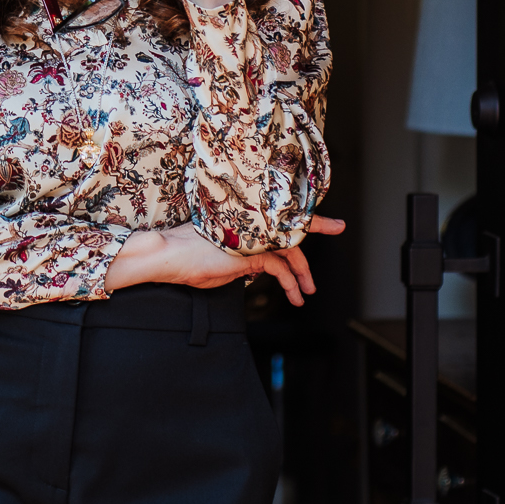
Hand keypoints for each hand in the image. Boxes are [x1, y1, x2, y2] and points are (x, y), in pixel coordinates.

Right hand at [104, 215, 348, 305]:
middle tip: (338, 227)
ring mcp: (248, 236)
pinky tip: (293, 294)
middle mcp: (248, 226)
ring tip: (308, 292)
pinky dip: (289, 281)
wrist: (166, 256)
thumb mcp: (220, 263)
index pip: (276, 218)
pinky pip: (278, 265)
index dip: (299, 213)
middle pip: (289, 226)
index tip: (318, 209)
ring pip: (289, 247)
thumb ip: (243, 261)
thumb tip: (258, 268)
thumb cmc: (186, 261)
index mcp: (242, 224)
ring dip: (303, 273)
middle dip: (317, 226)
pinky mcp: (247, 251)